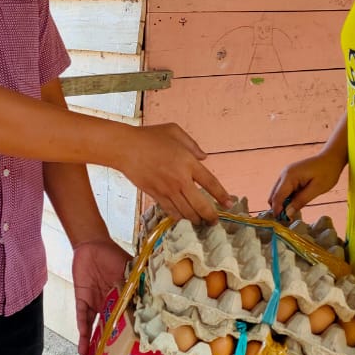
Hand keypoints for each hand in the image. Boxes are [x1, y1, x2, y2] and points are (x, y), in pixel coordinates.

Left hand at [72, 238, 131, 354]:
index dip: (132, 333)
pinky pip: (82, 318)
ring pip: (95, 327)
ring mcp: (96, 304)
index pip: (129, 319)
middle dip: (110, 344)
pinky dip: (82, 331)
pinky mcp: (82, 300)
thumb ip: (139, 283)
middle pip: (111, 328)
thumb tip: (156, 296)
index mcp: (123, 299)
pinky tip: (83, 345)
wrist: (91, 244)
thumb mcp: (129, 270)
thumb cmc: (113, 256)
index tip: (137, 349)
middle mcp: (110, 305)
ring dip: (93, 343)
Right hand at [116, 123, 232, 222]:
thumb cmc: (149, 136)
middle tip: (215, 222)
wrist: (125, 148)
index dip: (222, 196)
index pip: (211, 183)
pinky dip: (180, 218)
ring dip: (196, 220)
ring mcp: (167, 190)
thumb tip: (204, 158)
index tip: (229, 204)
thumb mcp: (174, 131)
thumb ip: (192, 144)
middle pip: (201, 205)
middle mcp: (180, 179)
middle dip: (211, 216)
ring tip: (201, 224)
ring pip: (187, 212)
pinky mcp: (156, 195)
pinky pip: (171, 212)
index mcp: (188, 162)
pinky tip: (184, 220)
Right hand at [269, 153, 343, 218]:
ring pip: (277, 193)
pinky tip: (295, 203)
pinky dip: (286, 198)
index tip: (282, 222)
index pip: (277, 196)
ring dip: (282, 203)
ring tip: (292, 213)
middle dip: (278, 207)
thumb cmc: (327, 172)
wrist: (331, 158)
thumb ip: (301, 201)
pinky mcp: (290, 175)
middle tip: (287, 219)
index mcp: (289, 176)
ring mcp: (286, 174)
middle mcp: (284, 174)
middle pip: (274, 195)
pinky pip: (284, 189)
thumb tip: (288, 213)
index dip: (277, 210)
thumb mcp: (316, 189)